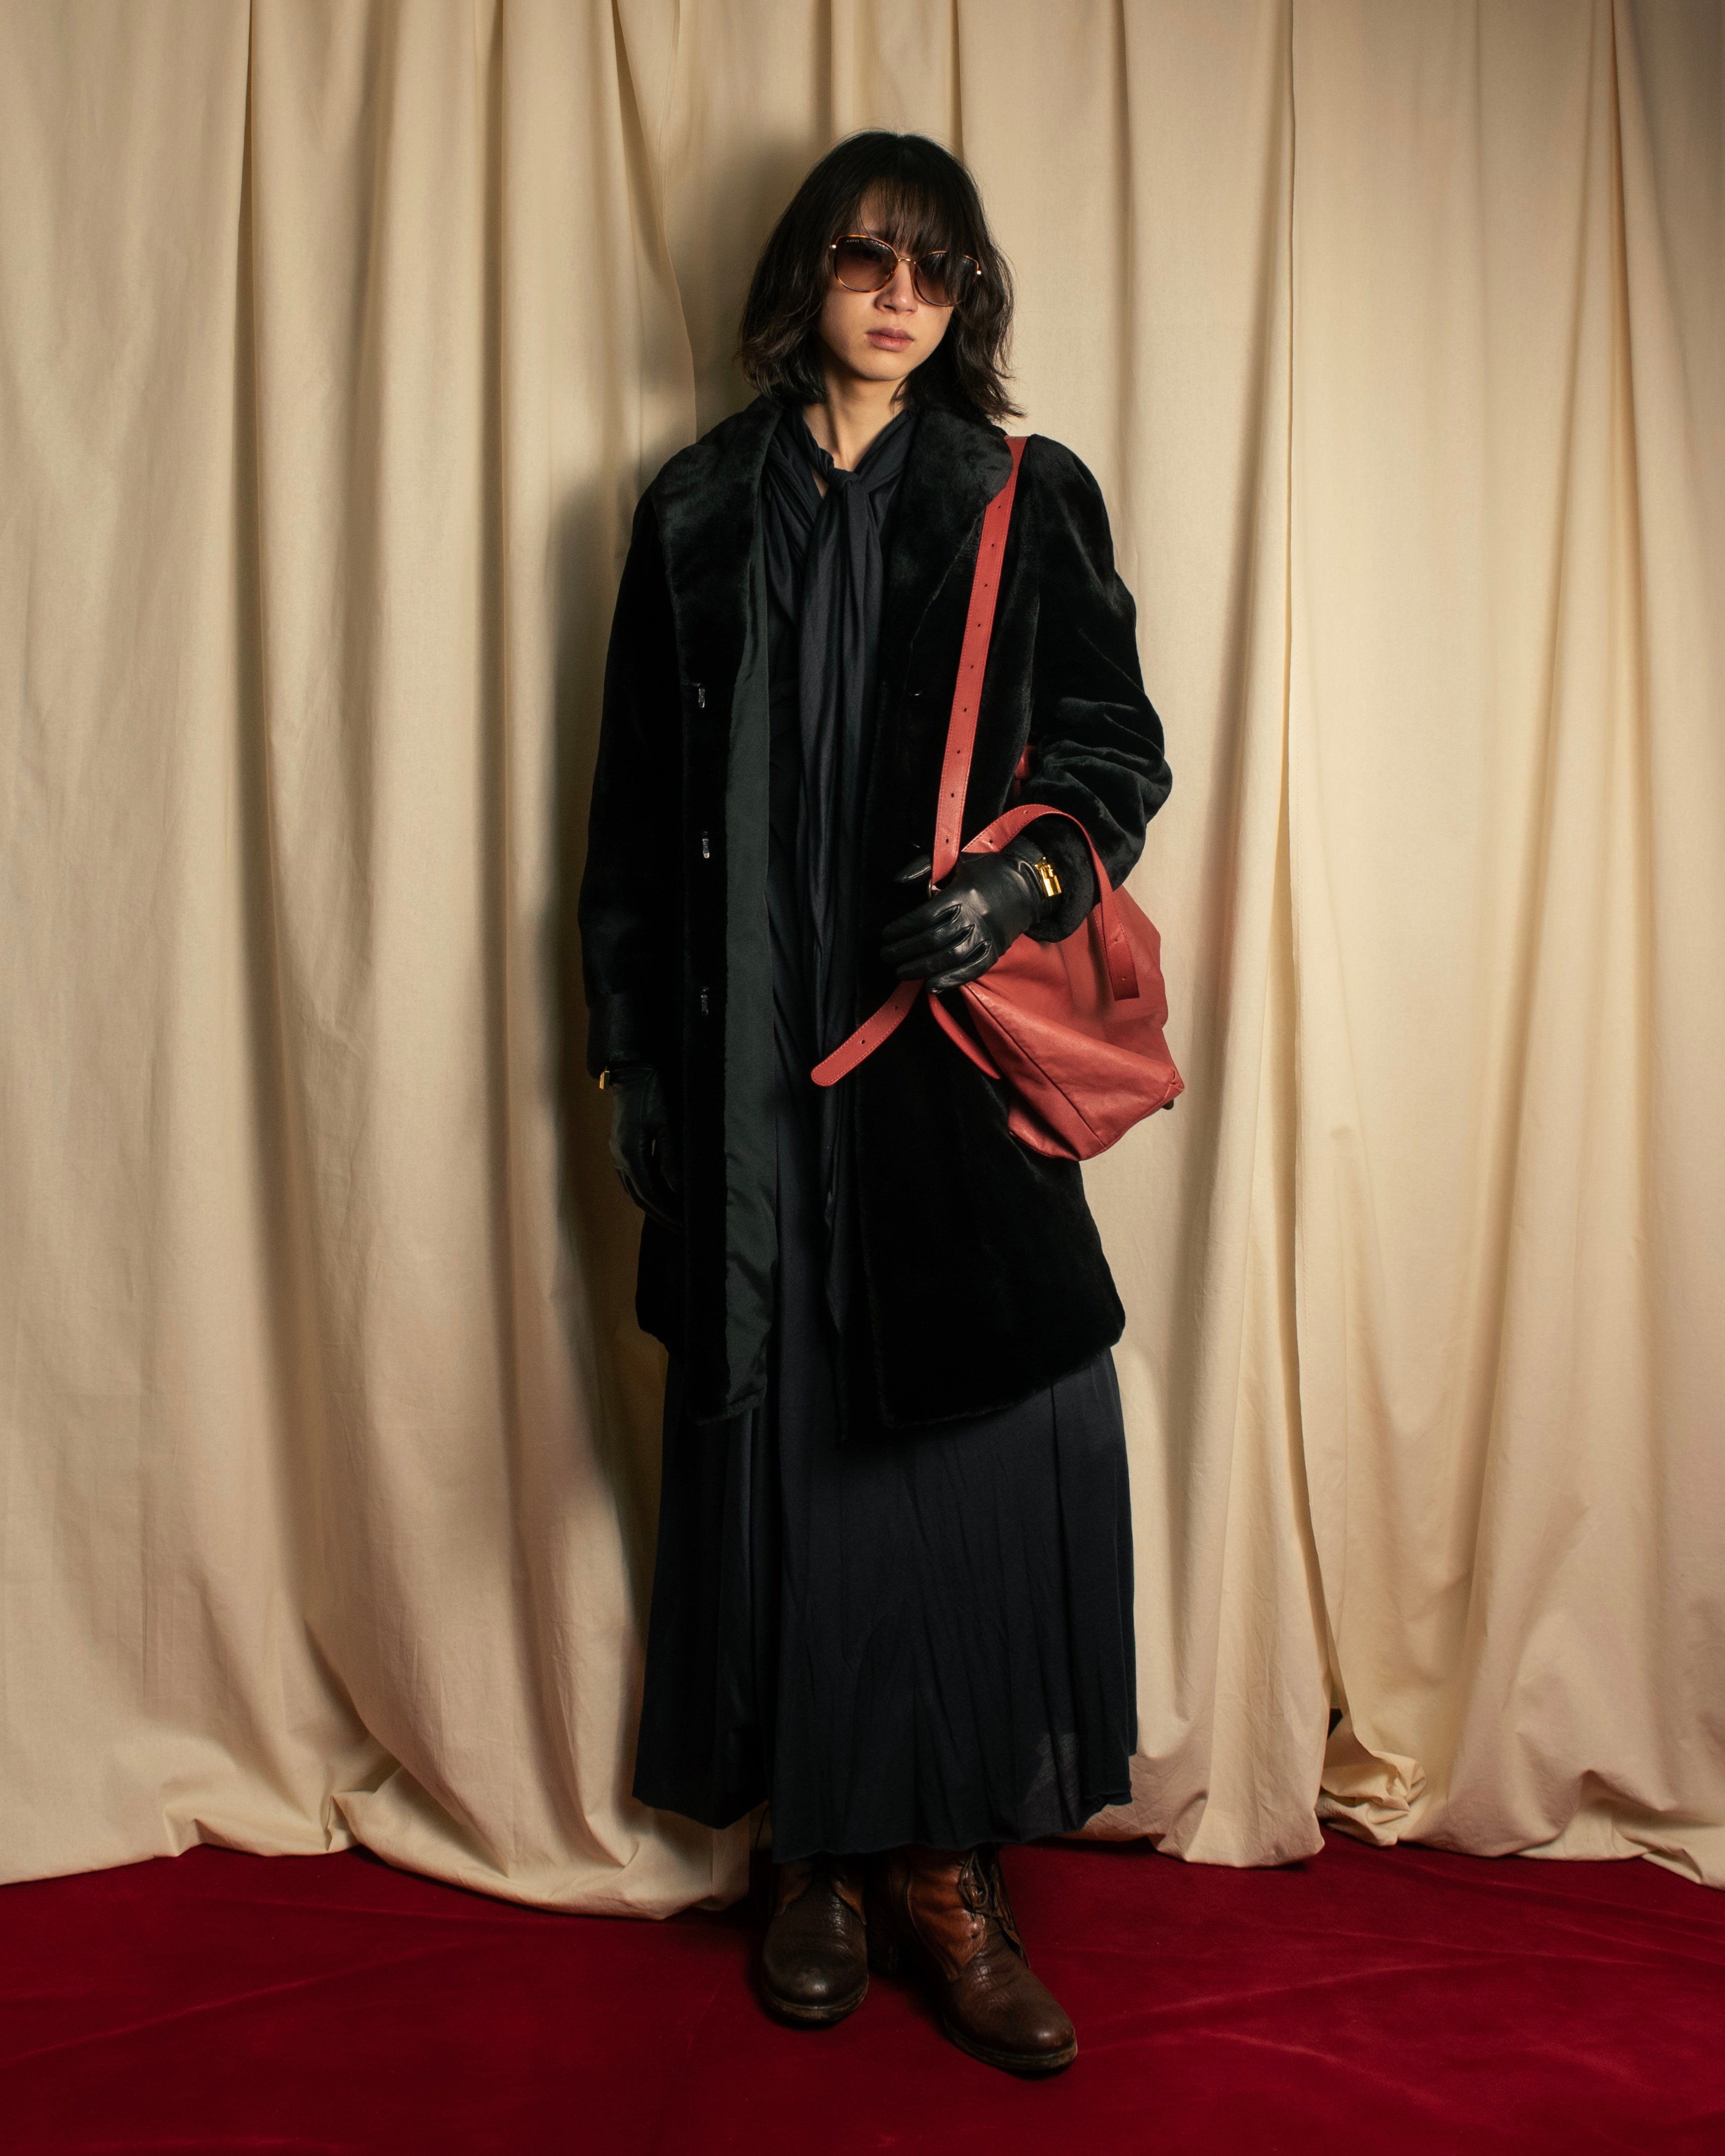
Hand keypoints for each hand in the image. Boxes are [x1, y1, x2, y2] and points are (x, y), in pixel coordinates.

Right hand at [606, 1062, 680, 1225]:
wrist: (631, 1070)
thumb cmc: (653, 1092)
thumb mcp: (668, 1123)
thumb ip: (671, 1158)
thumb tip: (677, 1189)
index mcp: (630, 1153)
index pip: (649, 1193)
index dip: (667, 1211)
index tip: (684, 1224)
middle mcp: (619, 1157)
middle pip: (639, 1197)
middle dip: (660, 1215)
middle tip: (680, 1230)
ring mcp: (616, 1152)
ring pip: (632, 1189)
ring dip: (651, 1206)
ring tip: (671, 1218)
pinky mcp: (619, 1146)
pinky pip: (630, 1178)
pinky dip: (644, 1191)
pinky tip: (657, 1195)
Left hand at [879, 838, 1053, 993]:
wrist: (1029, 884)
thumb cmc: (988, 870)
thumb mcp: (957, 860)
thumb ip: (924, 867)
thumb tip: (897, 880)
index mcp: (963, 895)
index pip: (925, 917)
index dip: (903, 928)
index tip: (887, 934)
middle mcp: (974, 918)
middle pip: (933, 940)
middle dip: (905, 951)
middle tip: (886, 955)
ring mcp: (986, 937)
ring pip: (949, 958)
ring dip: (922, 968)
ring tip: (901, 973)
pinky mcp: (995, 951)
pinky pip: (971, 970)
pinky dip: (951, 980)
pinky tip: (932, 987)